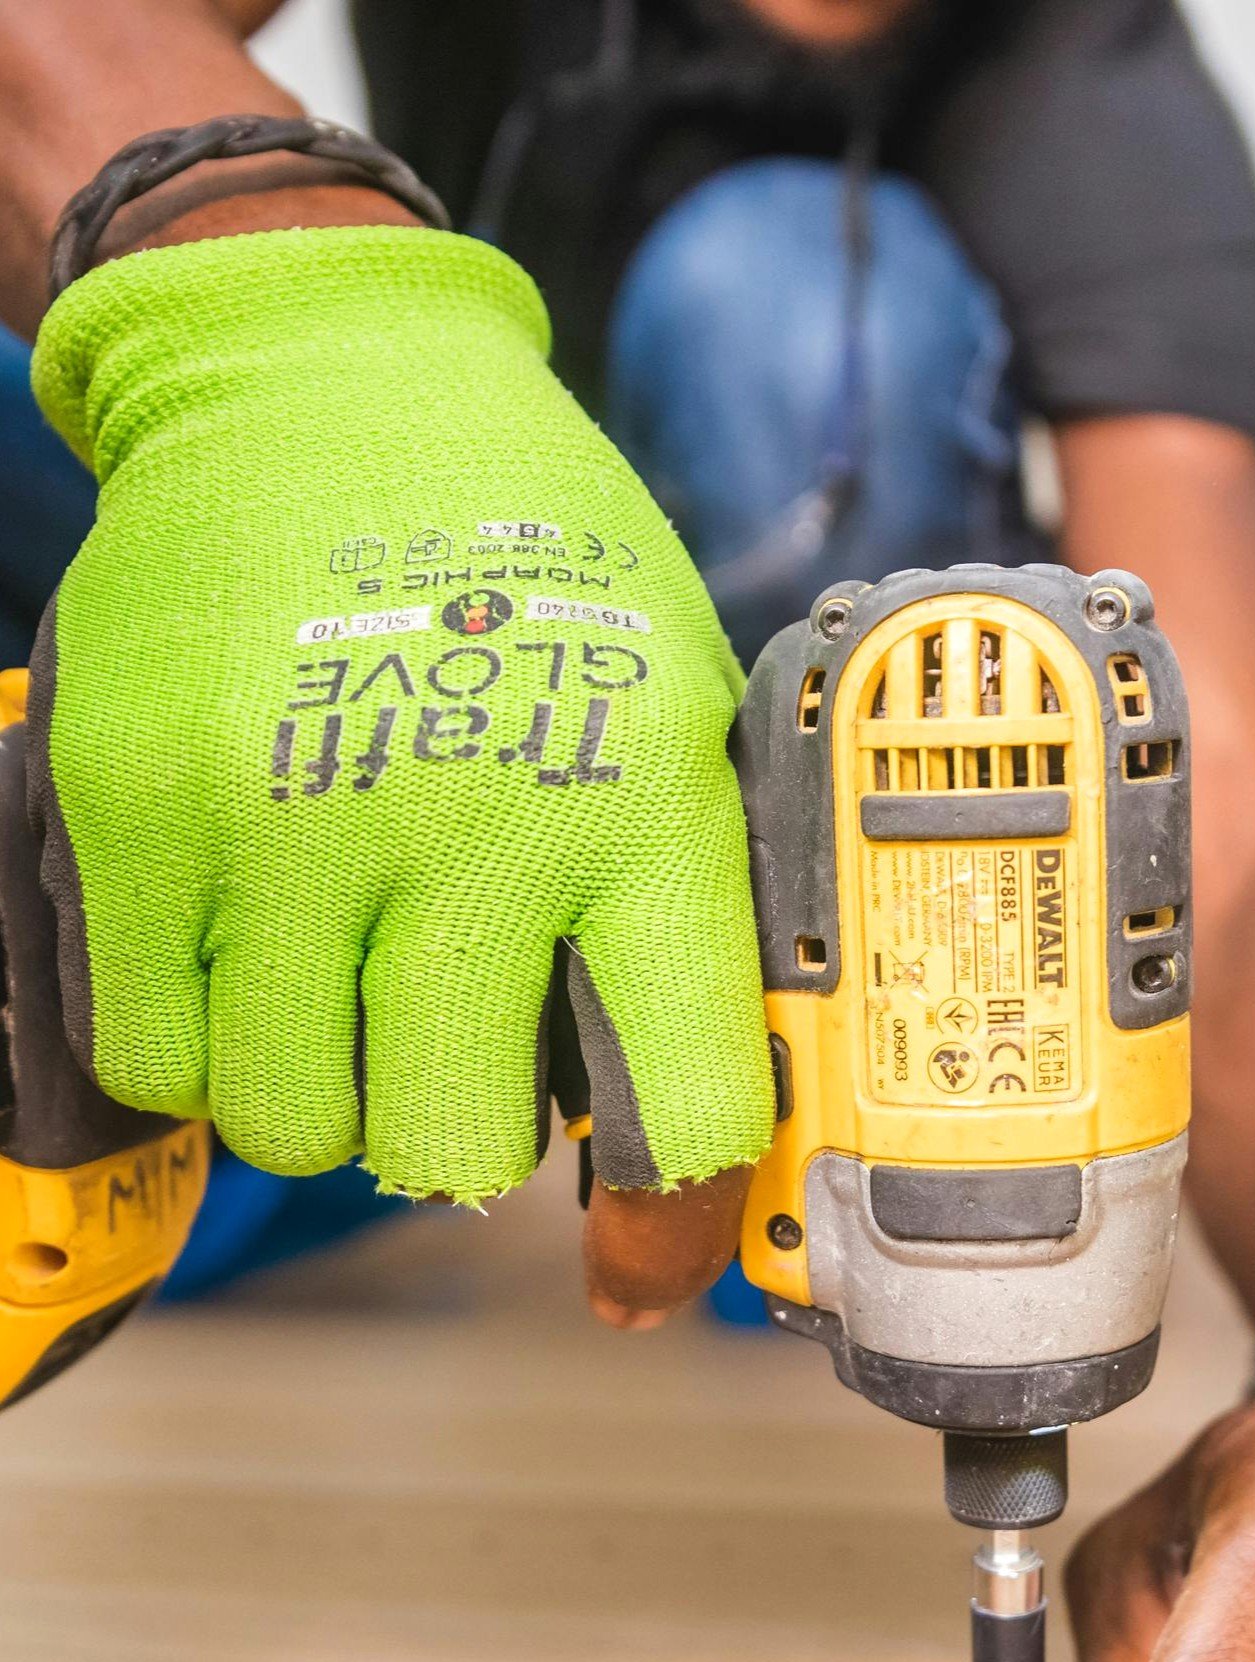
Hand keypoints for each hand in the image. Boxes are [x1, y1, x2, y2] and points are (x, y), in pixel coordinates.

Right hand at [27, 225, 771, 1309]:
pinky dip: (198, 1043)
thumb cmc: (525, 562)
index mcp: (640, 805)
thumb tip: (683, 1143)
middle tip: (443, 1048)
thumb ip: (678, 915)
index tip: (640, 1258)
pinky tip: (242, 950)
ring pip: (293, 1127)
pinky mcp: (137, 812)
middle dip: (451, 1134)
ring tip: (335, 978)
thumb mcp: (670, 707)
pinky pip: (156, 1058)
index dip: (670, 1217)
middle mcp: (469, 824)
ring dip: (320, 1090)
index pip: (680, 1102)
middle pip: (451, 1154)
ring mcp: (286, 821)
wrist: (321, 375)